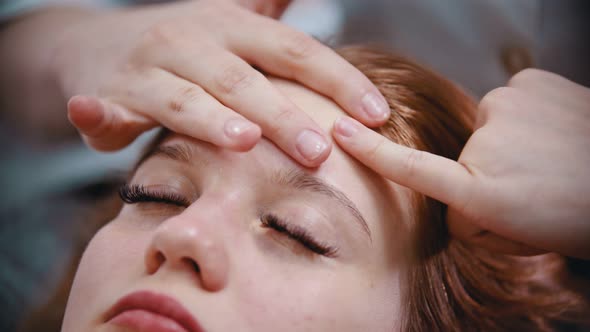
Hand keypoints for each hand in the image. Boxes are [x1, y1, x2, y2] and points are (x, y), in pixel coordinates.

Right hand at [54, 0, 388, 166]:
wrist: (96, 43)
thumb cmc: (184, 46)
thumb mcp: (233, 22)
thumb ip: (275, 11)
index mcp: (232, 28)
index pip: (295, 52)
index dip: (337, 81)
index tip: (376, 114)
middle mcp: (192, 42)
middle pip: (245, 80)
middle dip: (283, 115)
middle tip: (318, 152)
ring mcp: (148, 68)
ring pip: (187, 98)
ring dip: (212, 119)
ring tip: (243, 142)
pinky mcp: (109, 95)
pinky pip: (103, 107)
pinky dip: (99, 113)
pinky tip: (95, 116)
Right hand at [333, 69, 589, 258]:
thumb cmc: (580, 215)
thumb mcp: (517, 237)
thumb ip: (472, 219)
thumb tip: (457, 199)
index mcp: (481, 189)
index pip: (410, 167)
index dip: (370, 151)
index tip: (342, 132)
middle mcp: (486, 141)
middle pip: (462, 161)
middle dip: (485, 176)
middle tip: (532, 189)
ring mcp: (507, 104)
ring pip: (487, 131)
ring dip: (508, 144)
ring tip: (551, 159)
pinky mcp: (528, 81)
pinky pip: (509, 104)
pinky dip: (525, 116)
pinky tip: (554, 131)